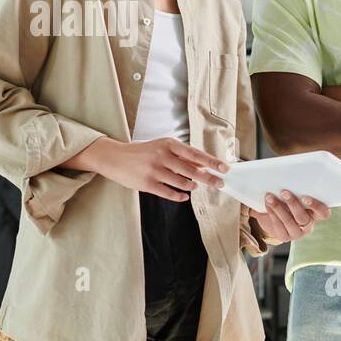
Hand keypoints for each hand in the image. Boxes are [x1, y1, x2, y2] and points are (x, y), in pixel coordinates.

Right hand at [83, 137, 228, 201]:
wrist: (115, 158)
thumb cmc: (142, 153)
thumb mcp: (161, 148)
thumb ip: (181, 156)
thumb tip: (203, 165)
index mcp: (168, 144)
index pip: (195, 154)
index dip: (212, 162)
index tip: (224, 169)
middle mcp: (162, 156)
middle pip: (192, 170)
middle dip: (209, 179)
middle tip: (220, 184)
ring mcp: (154, 171)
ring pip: (182, 183)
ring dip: (191, 186)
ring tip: (193, 186)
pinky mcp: (147, 184)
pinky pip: (170, 193)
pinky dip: (180, 196)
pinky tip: (184, 196)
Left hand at [250, 191, 330, 241]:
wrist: (270, 214)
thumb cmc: (285, 198)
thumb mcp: (293, 191)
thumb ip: (296, 185)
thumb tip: (289, 169)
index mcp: (315, 213)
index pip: (323, 213)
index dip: (317, 206)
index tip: (306, 197)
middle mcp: (308, 224)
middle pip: (303, 218)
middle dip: (293, 204)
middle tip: (284, 191)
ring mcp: (296, 233)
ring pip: (289, 222)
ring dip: (278, 207)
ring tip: (269, 196)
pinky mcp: (284, 237)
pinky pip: (278, 225)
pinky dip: (272, 213)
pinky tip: (267, 203)